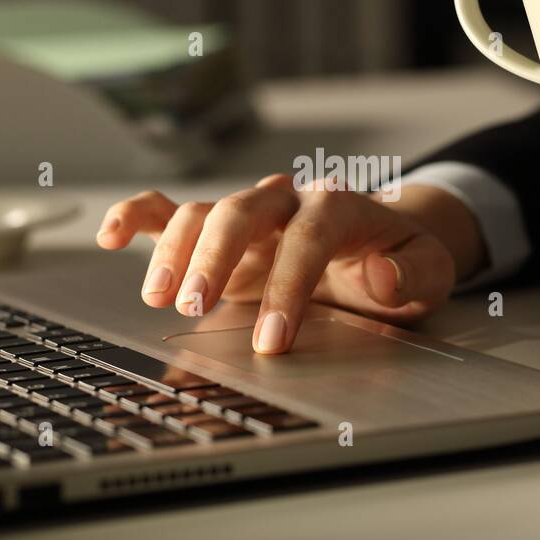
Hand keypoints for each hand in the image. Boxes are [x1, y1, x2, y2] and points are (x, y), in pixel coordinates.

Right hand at [95, 175, 485, 352]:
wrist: (384, 241)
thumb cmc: (400, 258)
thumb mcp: (428, 269)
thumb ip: (413, 273)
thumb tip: (377, 274)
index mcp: (338, 207)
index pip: (307, 236)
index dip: (287, 286)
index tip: (271, 339)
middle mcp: (286, 201)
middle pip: (240, 211)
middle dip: (214, 258)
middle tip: (195, 307)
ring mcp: (249, 213)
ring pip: (200, 211)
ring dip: (175, 252)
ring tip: (163, 299)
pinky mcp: (220, 230)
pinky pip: (169, 210)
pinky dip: (136, 216)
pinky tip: (110, 236)